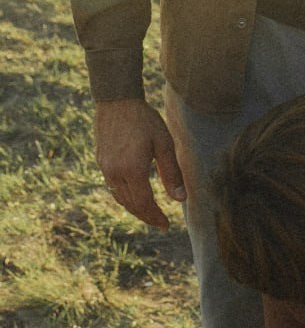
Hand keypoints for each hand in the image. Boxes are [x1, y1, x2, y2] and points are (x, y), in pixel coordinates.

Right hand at [95, 99, 185, 229]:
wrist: (117, 101)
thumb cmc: (144, 120)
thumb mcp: (164, 144)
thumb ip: (172, 173)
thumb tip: (181, 199)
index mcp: (132, 170)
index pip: (144, 203)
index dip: (155, 216)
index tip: (166, 225)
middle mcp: (115, 173)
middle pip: (131, 204)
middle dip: (146, 216)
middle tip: (160, 223)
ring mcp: (105, 168)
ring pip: (121, 198)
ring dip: (135, 208)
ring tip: (150, 213)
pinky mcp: (101, 162)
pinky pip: (113, 188)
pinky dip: (125, 197)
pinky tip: (135, 196)